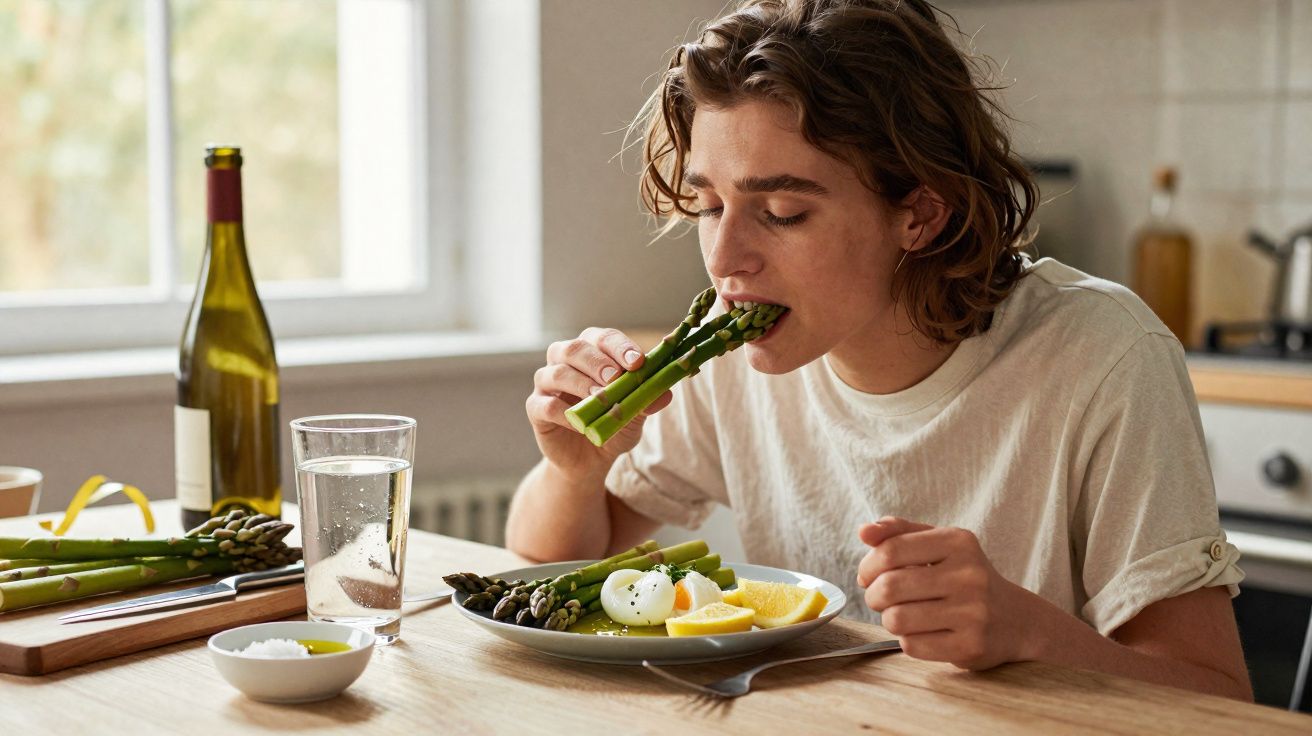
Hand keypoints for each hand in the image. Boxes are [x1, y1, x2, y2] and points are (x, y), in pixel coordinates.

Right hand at [526, 328, 672, 477]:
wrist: (591, 460)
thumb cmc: (612, 426)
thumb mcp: (635, 415)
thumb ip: (645, 400)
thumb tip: (665, 393)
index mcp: (591, 352)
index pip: (602, 338)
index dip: (619, 346)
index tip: (637, 362)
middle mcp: (564, 361)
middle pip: (574, 348)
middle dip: (598, 361)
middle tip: (617, 377)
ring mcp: (546, 383)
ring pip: (557, 372)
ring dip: (581, 384)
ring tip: (601, 399)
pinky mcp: (536, 409)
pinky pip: (546, 405)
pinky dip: (565, 414)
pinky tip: (582, 424)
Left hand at [855, 517, 1033, 669]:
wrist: (1016, 619)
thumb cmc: (964, 577)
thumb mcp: (939, 544)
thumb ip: (899, 532)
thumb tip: (864, 531)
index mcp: (958, 542)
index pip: (891, 550)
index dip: (868, 566)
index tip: (867, 576)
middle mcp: (969, 575)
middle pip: (889, 587)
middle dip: (874, 595)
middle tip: (880, 599)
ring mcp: (973, 612)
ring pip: (896, 619)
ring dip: (889, 619)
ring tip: (902, 615)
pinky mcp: (971, 645)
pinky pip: (912, 646)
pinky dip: (908, 640)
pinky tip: (924, 633)